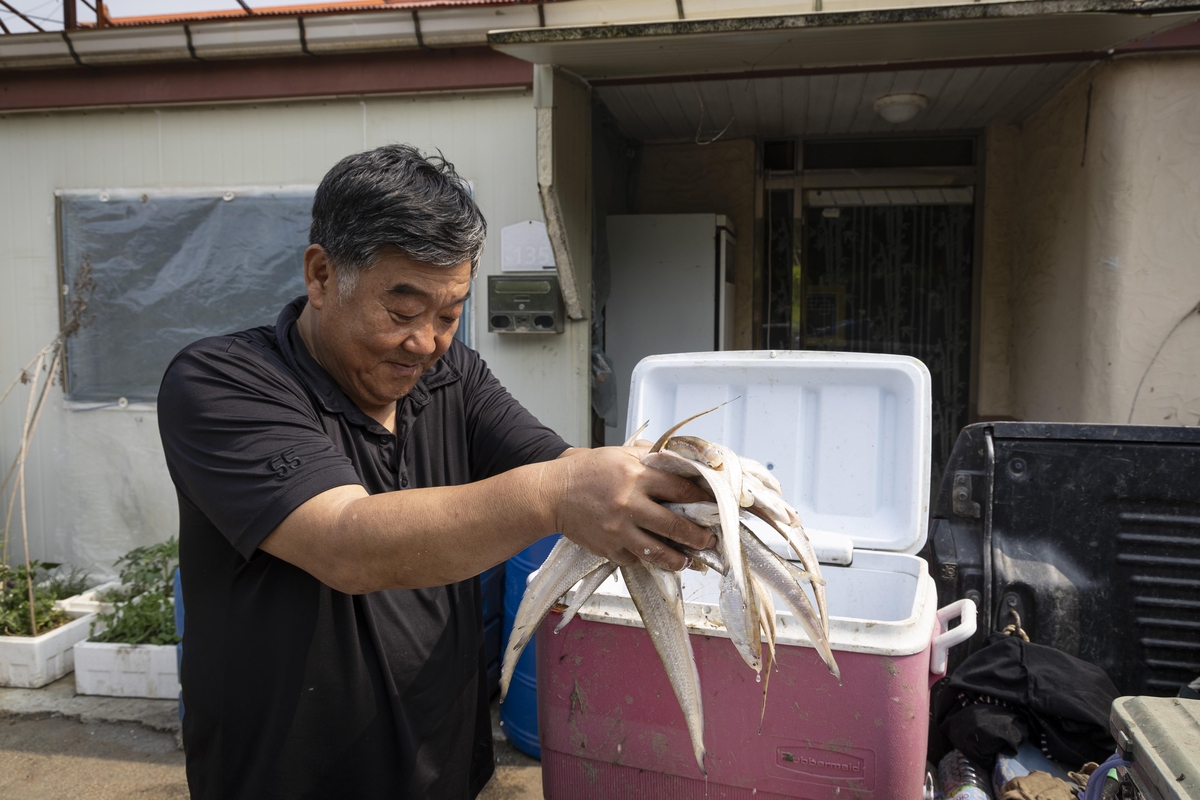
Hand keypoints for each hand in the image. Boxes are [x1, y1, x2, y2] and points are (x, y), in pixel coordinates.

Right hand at [548, 446, 715, 570]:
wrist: (551, 495)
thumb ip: (649, 455)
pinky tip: (655, 557)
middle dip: (698, 536)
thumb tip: (679, 460)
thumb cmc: (586, 471)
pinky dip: (645, 558)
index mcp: (635, 475)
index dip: (701, 498)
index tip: (712, 506)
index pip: (680, 488)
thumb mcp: (618, 453)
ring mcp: (618, 529)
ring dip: (679, 559)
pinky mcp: (608, 548)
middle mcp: (629, 503)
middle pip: (675, 525)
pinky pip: (635, 558)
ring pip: (658, 551)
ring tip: (689, 560)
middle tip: (709, 541)